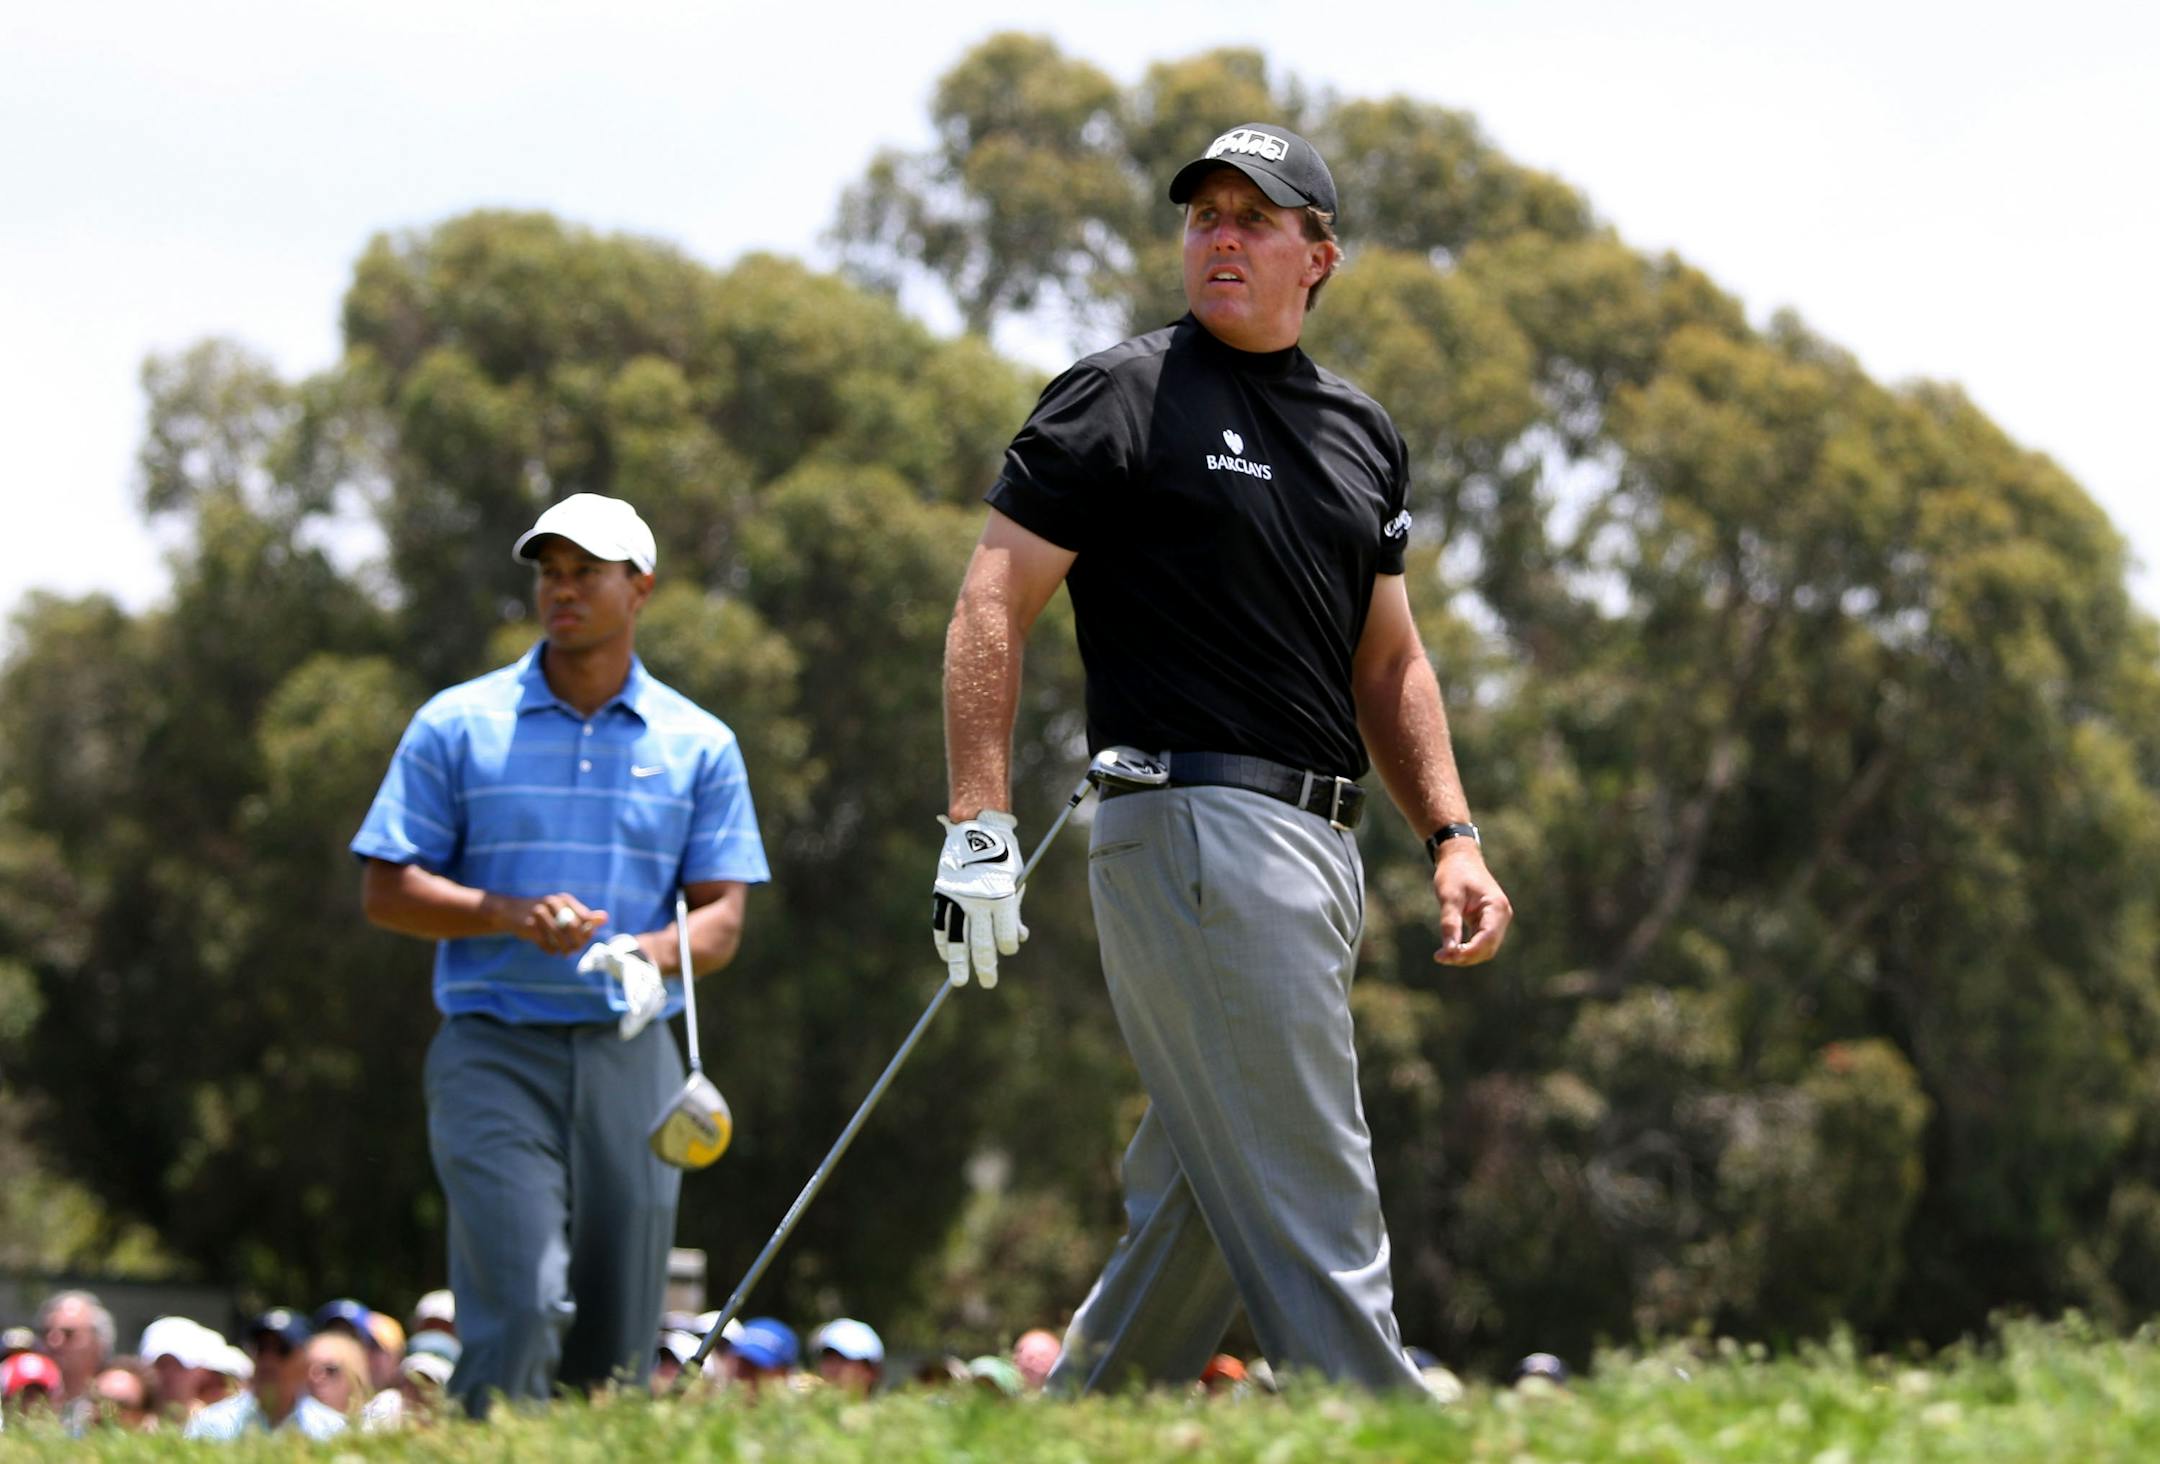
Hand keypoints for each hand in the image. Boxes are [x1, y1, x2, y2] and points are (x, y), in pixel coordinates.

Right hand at [496, 893, 607, 955]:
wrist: (510, 912)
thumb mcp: (562, 909)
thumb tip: (605, 918)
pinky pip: (546, 943)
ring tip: (564, 952)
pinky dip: (550, 950)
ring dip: (564, 949)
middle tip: (575, 950)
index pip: (584, 918)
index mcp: (564, 899)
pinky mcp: (529, 926)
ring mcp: (539, 914)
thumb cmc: (542, 913)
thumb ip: (583, 915)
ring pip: (560, 937)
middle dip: (577, 942)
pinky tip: (551, 950)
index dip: (587, 932)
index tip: (584, 940)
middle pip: (573, 927)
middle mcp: (552, 903)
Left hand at [579, 934, 668, 1037]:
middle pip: (646, 997)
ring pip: (652, 1004)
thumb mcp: (600, 956)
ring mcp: (654, 984)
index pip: (635, 981)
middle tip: (625, 1032)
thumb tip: (580, 971)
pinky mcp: (656, 993)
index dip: (634, 995)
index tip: (634, 1010)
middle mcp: (647, 975)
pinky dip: (642, 1020)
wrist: (635, 955)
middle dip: (638, 1015)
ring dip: (640, 1021)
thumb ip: (589, 961)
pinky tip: (629, 1030)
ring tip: (625, 1033)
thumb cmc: (613, 958)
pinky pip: (653, 1009)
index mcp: (632, 966)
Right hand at [932, 810, 1025, 988]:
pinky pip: (941, 923)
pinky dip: (942, 940)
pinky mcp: (943, 892)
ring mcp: (958, 898)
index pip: (1005, 937)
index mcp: (1002, 898)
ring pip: (957, 938)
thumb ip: (1015, 911)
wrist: (977, 825)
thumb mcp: (1017, 879)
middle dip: (986, 967)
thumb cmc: (1004, 855)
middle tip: (988, 984)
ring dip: (957, 963)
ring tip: (959, 981)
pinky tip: (945, 955)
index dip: (1008, 947)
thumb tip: (1020, 938)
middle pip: (982, 944)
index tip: (1008, 950)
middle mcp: (979, 901)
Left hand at [1432, 845, 1511, 965]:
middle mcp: (1502, 915)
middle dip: (1466, 956)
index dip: (1467, 953)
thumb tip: (1449, 951)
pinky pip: (1481, 942)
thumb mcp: (1449, 897)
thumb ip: (1450, 924)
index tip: (1444, 957)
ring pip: (1485, 948)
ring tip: (1442, 955)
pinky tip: (1450, 948)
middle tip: (1440, 957)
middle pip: (1488, 948)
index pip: (1487, 939)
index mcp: (1496, 907)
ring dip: (1466, 955)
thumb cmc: (1454, 873)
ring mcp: (1497, 919)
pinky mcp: (1489, 921)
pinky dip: (1467, 948)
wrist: (1459, 857)